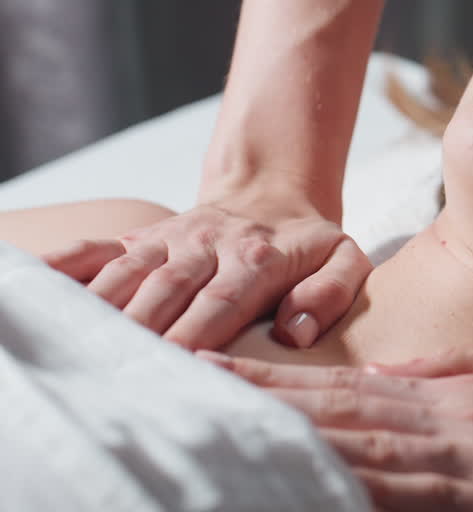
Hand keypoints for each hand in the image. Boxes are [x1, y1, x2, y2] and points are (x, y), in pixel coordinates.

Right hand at [42, 199, 371, 349]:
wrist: (273, 191)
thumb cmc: (309, 241)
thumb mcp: (345, 259)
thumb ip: (331, 292)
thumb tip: (299, 330)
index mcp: (259, 257)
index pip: (224, 299)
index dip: (198, 330)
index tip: (180, 363)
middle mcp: (209, 245)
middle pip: (169, 289)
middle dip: (146, 329)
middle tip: (124, 370)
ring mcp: (170, 239)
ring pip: (130, 272)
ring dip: (105, 307)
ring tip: (84, 345)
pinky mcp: (142, 237)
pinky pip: (97, 249)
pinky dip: (65, 266)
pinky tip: (38, 285)